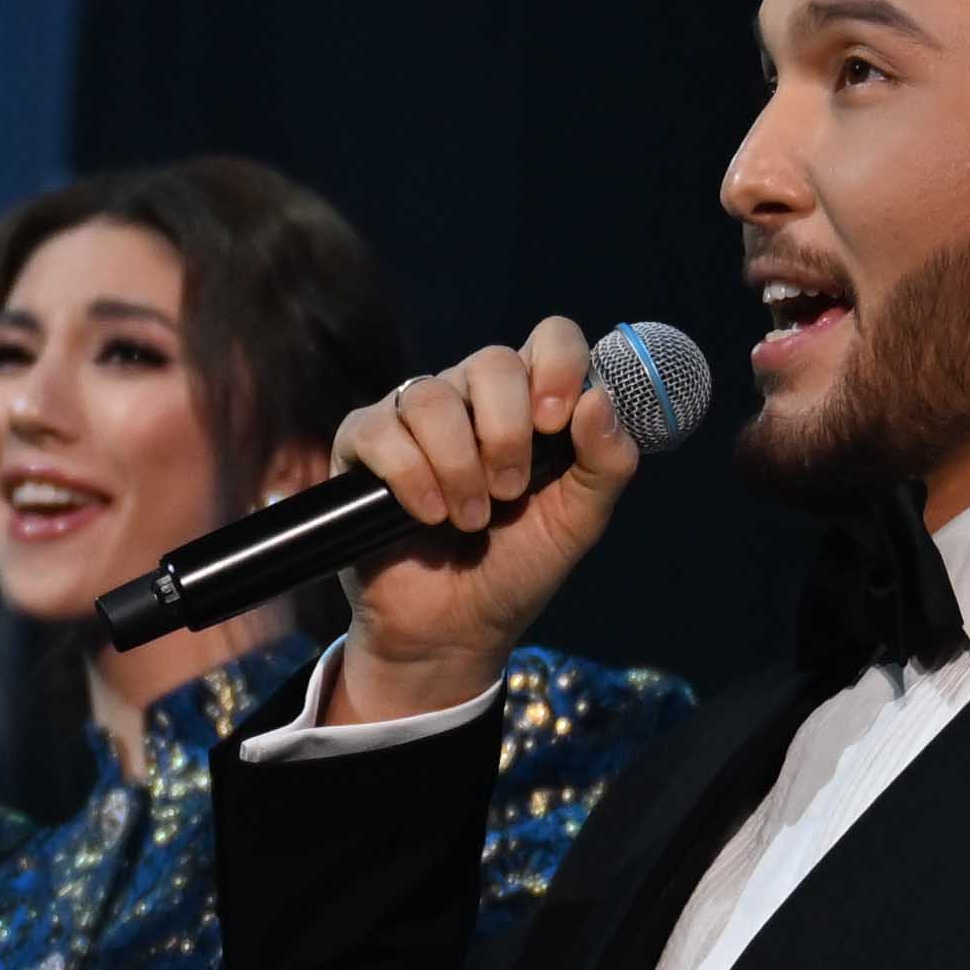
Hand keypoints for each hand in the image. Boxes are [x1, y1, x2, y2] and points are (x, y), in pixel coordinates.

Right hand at [322, 317, 643, 722]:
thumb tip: (599, 401)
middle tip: (510, 492)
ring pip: (432, 398)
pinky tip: (426, 515)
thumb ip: (606, 462)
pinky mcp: (363, 446)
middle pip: (491, 362)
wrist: (454, 632)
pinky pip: (380, 429)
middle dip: (507, 433)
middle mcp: (472, 398)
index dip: (558, 366)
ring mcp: (414, 418)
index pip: (551, 337)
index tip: (556, 422)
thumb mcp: (578, 521)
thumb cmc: (517, 569)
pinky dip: (409, 475)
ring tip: (470, 520)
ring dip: (459, 466)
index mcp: (531, 402)